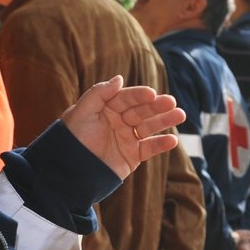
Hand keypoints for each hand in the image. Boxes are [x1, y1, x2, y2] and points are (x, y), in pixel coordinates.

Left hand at [61, 76, 185, 179]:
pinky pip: (150, 148)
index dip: (139, 95)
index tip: (151, 94)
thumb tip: (120, 78)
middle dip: (157, 106)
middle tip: (172, 102)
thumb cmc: (71, 139)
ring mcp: (127, 138)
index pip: (127, 98)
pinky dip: (161, 144)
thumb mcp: (81, 113)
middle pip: (141, 111)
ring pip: (149, 127)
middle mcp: (119, 121)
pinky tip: (172, 140)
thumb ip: (99, 93)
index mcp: (107, 108)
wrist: (68, 171)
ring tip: (180, 114)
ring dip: (165, 121)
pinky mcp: (133, 156)